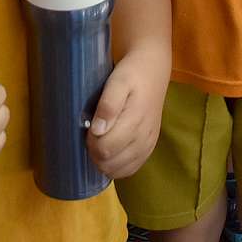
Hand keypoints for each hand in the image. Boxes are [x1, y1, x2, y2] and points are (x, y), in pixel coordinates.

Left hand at [86, 46, 165, 179]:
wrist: (153, 71)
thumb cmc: (132, 74)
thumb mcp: (118, 80)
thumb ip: (108, 105)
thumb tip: (97, 130)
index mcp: (135, 121)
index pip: (105, 149)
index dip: (90, 142)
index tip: (88, 128)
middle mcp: (143, 138)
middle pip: (110, 163)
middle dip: (95, 153)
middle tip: (92, 135)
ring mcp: (148, 145)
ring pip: (120, 170)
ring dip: (104, 162)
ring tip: (100, 142)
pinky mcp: (149, 148)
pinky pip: (131, 169)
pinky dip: (117, 166)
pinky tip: (110, 153)